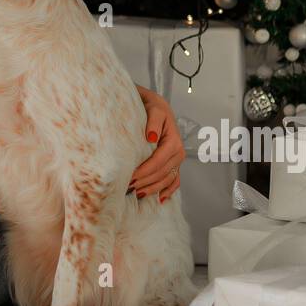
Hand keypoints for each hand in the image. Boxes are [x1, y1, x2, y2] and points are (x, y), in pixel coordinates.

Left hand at [128, 86, 184, 202]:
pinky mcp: (174, 164)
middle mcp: (178, 153)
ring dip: (153, 189)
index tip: (130, 177)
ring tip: (137, 194)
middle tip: (127, 187)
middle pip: (161, 173)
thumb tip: (152, 137)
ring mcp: (177, 160)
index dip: (144, 171)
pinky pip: (174, 181)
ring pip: (166, 180)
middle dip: (145, 182)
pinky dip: (168, 191)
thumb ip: (153, 122)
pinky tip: (160, 199)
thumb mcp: (154, 109)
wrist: (157, 106)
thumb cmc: (153, 107)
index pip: (158, 161)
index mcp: (174, 142)